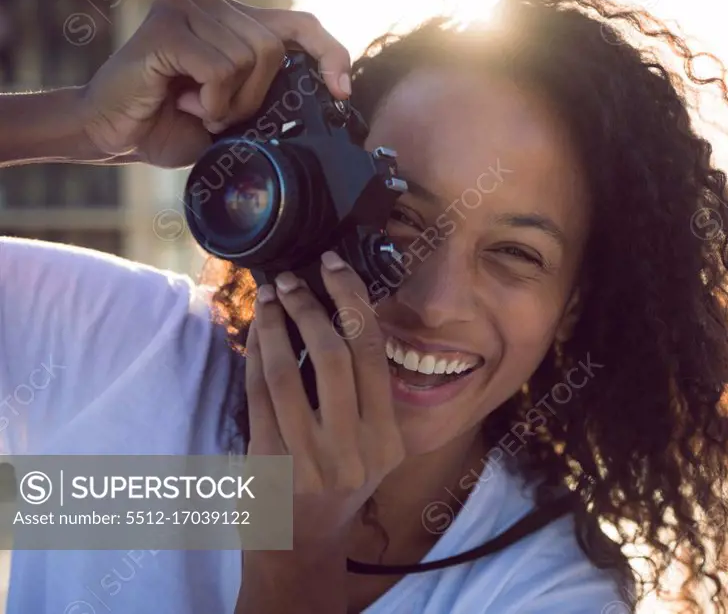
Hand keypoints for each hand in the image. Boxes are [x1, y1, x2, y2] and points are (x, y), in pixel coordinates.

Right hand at [79, 0, 351, 167]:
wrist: (113, 135)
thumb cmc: (173, 123)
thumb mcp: (237, 109)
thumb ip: (271, 90)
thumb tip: (331, 93)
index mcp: (232, 19)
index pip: (301, 24)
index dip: (330, 54)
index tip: (341, 92)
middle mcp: (209, 2)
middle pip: (274, 47)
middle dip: (255, 95)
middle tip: (218, 112)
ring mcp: (185, 6)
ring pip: (250, 58)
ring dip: (229, 101)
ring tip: (196, 106)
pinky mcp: (167, 25)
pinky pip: (221, 68)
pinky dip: (211, 99)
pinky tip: (184, 101)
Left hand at [236, 252, 404, 611]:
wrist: (302, 544)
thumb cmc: (339, 481)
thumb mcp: (372, 445)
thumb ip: (366, 393)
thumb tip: (341, 311)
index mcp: (388, 440)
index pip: (373, 353)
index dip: (352, 300)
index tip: (334, 267)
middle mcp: (355, 451)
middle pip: (335, 355)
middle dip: (310, 306)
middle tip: (293, 279)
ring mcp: (309, 460)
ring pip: (288, 371)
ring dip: (276, 324)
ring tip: (270, 296)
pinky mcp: (268, 463)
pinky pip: (258, 394)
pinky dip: (255, 354)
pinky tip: (257, 331)